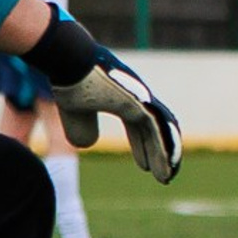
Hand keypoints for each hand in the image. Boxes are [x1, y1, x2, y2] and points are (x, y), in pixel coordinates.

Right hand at [52, 49, 183, 182]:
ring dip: (167, 155)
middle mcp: (136, 98)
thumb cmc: (69, 81)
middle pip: (153, 130)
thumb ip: (81, 128)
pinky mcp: (141, 101)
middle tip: (163, 176)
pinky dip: (166, 148)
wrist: (70, 60)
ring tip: (168, 176)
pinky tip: (169, 164)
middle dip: (158, 153)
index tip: (145, 166)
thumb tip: (88, 144)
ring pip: (162, 131)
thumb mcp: (73, 112)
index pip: (139, 127)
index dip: (142, 146)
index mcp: (122, 99)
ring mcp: (141, 98)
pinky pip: (160, 129)